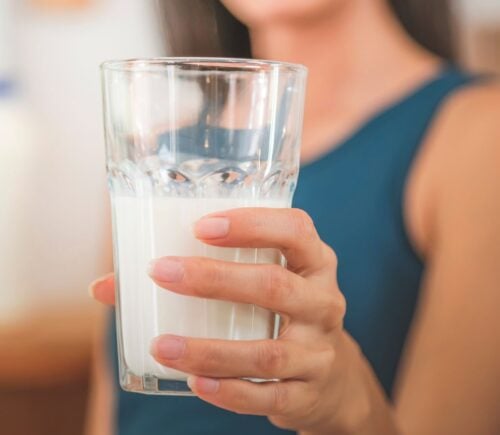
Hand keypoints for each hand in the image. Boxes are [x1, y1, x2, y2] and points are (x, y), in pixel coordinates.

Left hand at [90, 208, 366, 432]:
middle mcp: (323, 303)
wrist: (330, 377)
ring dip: (210, 348)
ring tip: (162, 345)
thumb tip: (106, 286)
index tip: (201, 226)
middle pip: (275, 286)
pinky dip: (229, 391)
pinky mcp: (307, 393)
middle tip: (163, 272)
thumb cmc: (280, 314)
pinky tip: (194, 382)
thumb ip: (199, 274)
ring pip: (267, 352)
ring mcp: (318, 351)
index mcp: (313, 263)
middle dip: (216, 279)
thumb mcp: (260, 284)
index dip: (252, 224)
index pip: (295, 230)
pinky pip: (267, 396)